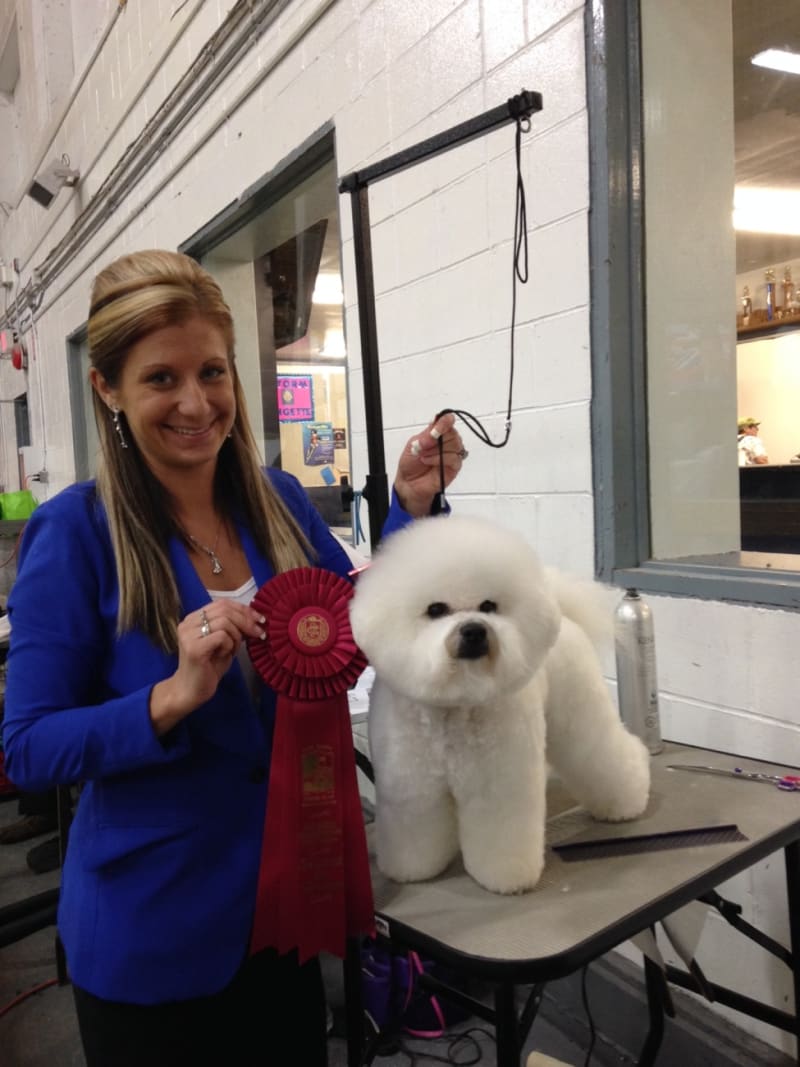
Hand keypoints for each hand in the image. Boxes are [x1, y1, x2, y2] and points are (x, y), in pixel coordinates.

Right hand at [149, 602, 265, 735]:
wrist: (192, 692)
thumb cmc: (209, 668)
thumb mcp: (225, 643)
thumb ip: (234, 628)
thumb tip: (255, 618)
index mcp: (194, 618)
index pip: (222, 603)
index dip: (243, 609)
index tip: (260, 619)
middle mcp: (188, 623)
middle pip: (224, 609)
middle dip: (246, 620)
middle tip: (259, 633)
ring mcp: (189, 634)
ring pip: (224, 622)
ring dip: (236, 636)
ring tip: (233, 650)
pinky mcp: (194, 647)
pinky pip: (221, 636)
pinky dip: (229, 645)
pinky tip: (224, 655)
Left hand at [393, 412, 466, 517]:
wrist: (409, 483)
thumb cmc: (411, 463)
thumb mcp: (413, 444)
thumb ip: (425, 436)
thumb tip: (434, 430)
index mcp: (438, 433)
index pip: (448, 421)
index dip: (445, 421)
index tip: (437, 427)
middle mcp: (447, 442)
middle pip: (453, 433)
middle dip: (436, 439)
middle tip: (422, 445)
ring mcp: (453, 454)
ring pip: (455, 444)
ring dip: (436, 450)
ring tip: (423, 456)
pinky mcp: (455, 467)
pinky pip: (454, 458)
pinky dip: (439, 459)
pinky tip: (428, 461)